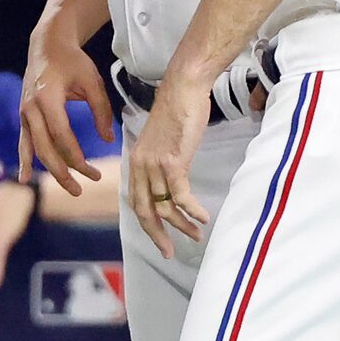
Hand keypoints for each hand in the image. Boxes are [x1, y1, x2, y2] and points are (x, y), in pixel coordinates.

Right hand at [19, 19, 114, 193]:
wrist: (47, 45)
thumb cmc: (72, 62)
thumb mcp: (92, 82)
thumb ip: (101, 110)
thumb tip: (108, 140)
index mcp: (48, 98)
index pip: (62, 136)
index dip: (76, 157)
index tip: (93, 173)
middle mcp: (31, 108)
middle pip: (46, 148)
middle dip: (65, 172)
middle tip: (82, 189)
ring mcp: (25, 113)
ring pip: (36, 149)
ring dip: (52, 171)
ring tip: (71, 188)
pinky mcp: (24, 117)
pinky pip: (24, 143)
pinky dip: (25, 161)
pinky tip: (25, 178)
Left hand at [127, 68, 213, 258]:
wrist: (183, 88)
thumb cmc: (178, 111)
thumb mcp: (163, 142)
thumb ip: (162, 162)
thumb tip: (173, 182)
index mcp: (136, 162)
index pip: (136, 202)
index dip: (147, 224)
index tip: (160, 240)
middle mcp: (140, 166)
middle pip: (145, 211)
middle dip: (158, 235)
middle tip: (170, 252)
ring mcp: (155, 165)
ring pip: (165, 206)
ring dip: (181, 225)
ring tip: (197, 234)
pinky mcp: (173, 161)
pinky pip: (180, 195)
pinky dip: (192, 210)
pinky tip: (203, 217)